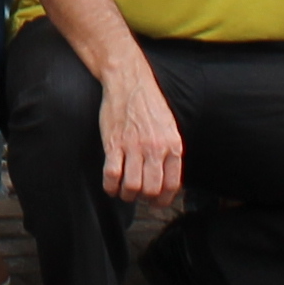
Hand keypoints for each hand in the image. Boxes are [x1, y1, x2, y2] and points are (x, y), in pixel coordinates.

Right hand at [95, 63, 186, 205]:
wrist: (129, 82)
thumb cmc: (149, 103)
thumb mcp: (169, 127)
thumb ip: (170, 151)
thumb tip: (167, 177)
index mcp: (173, 145)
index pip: (172, 184)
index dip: (163, 200)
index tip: (156, 202)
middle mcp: (155, 148)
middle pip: (151, 189)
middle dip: (143, 198)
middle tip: (138, 195)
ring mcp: (134, 146)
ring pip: (132, 186)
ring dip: (127, 194)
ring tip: (124, 191)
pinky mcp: (114, 143)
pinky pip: (112, 174)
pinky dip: (110, 186)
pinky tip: (110, 185)